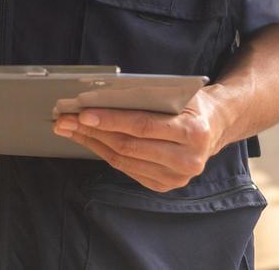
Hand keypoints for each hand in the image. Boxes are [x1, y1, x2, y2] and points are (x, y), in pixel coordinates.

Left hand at [52, 88, 230, 191]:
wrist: (214, 126)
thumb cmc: (189, 104)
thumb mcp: (176, 93)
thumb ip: (146, 97)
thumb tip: (99, 97)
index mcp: (193, 133)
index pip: (142, 126)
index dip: (109, 120)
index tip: (82, 113)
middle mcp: (188, 160)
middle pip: (128, 145)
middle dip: (91, 131)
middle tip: (64, 119)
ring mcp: (177, 178)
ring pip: (123, 160)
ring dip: (91, 143)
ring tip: (68, 128)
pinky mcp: (165, 185)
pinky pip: (127, 169)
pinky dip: (104, 153)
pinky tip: (88, 140)